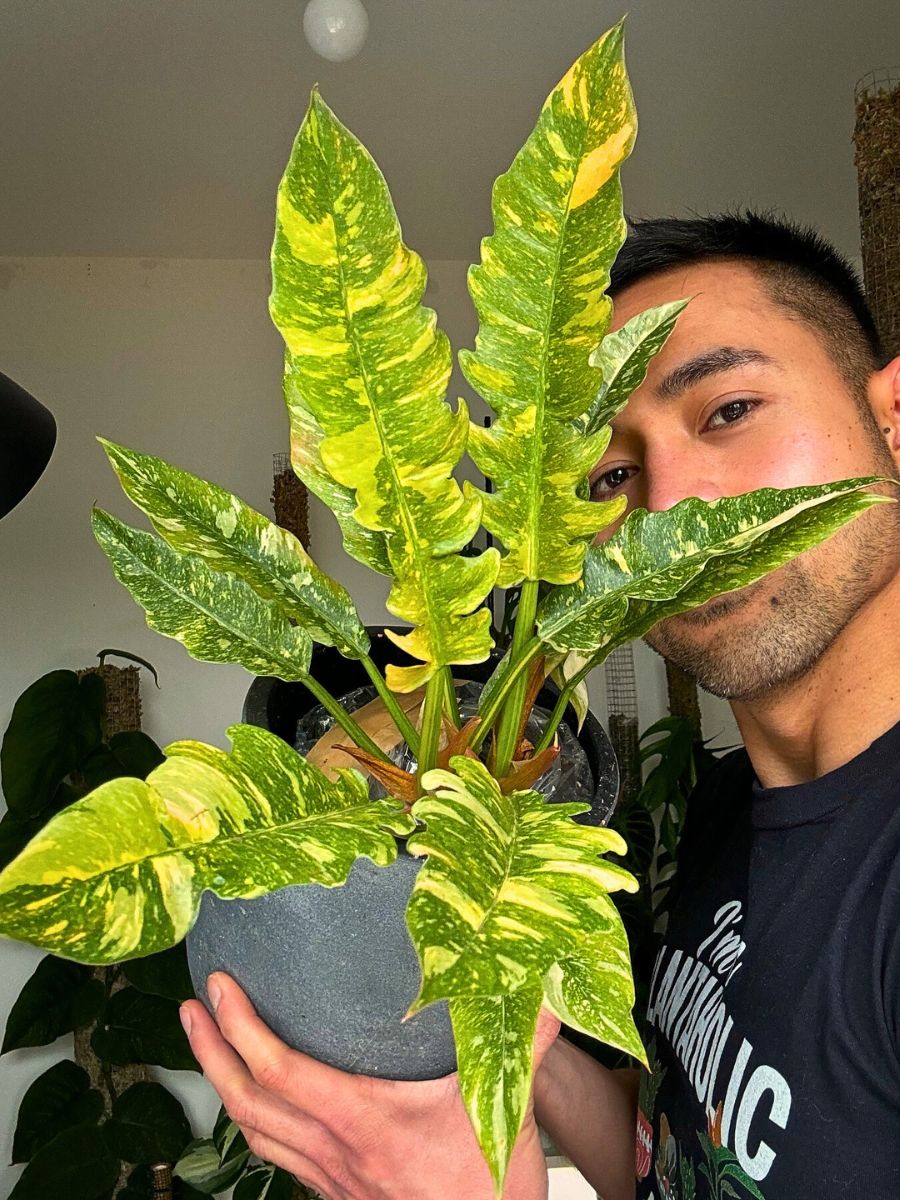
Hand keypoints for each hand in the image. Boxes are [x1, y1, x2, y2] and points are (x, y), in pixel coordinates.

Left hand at [181, 972, 560, 1198]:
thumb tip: (535, 984)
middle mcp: (336, 1149)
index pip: (281, 1069)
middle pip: (249, 1099)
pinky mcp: (338, 1191)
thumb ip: (520, 1038)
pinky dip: (253, 1121)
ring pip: (255, 1130)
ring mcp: (332, 1175)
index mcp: (365, 1118)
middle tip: (191, 1007)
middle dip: (212, 1049)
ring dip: (222, 1082)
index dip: (241, 1026)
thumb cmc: (490, 1185)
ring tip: (205, 1042)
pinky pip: (278, 1154)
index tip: (220, 987)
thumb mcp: (507, 1104)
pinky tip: (253, 1103)